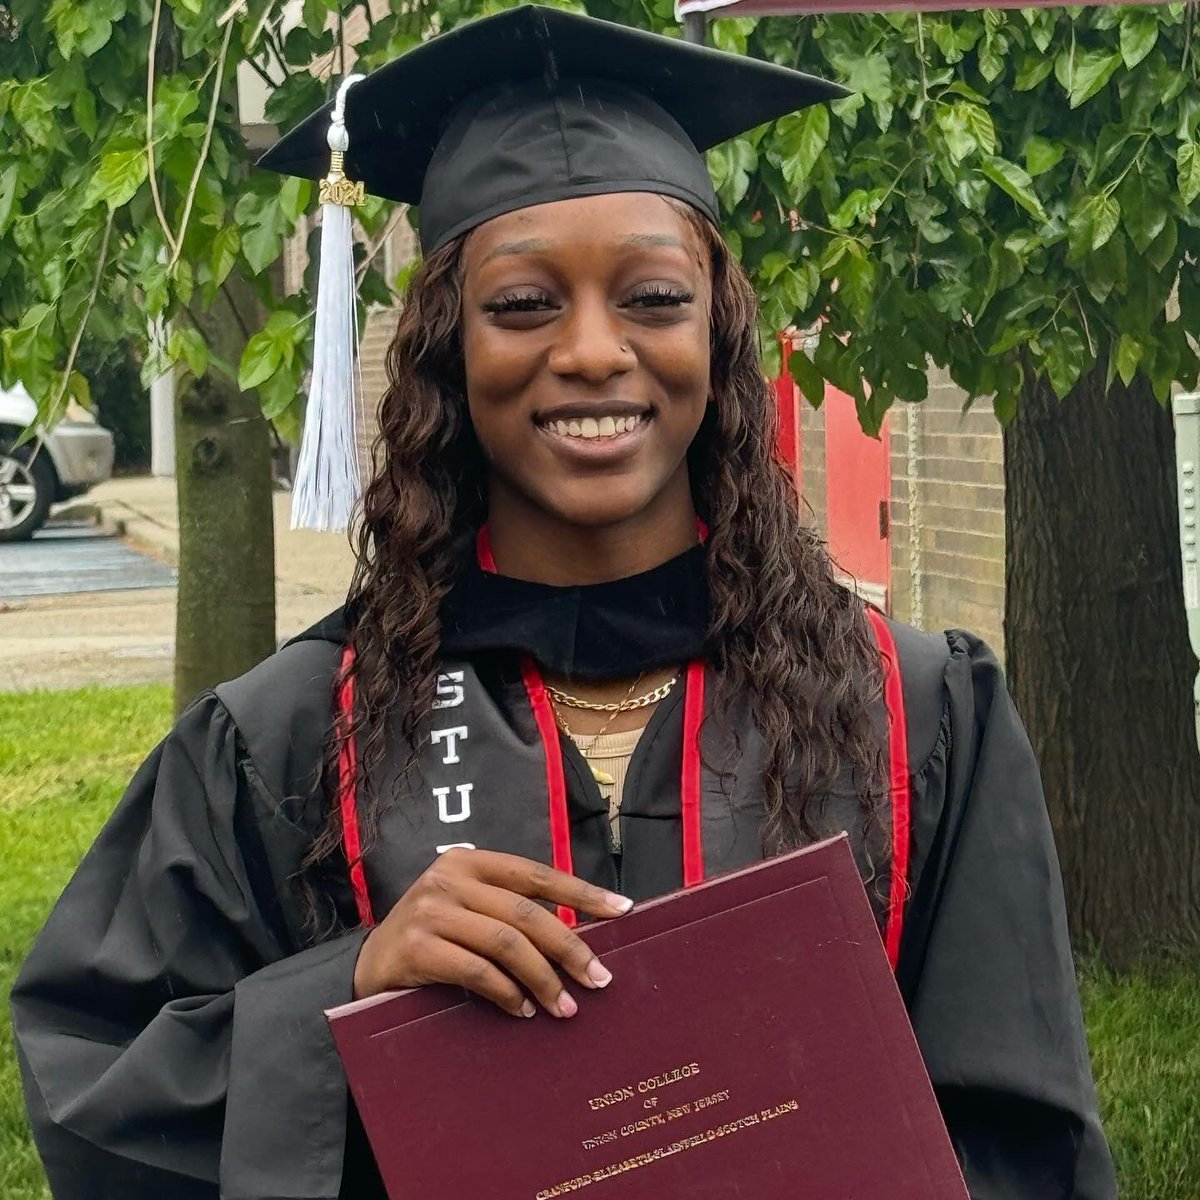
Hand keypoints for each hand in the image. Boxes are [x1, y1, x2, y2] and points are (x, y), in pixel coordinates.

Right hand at [352, 848, 631, 1018]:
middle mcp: (449, 878)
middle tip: (599, 980)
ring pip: (506, 943)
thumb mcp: (469, 909)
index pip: (537, 874)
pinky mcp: (417, 947)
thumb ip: (510, 912)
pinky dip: (507, 993)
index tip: (622, 910)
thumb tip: (578, 939)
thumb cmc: (434, 937)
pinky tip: (523, 1010)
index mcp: (470, 862)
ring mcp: (431, 910)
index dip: (582, 893)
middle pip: (527, 914)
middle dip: (570, 949)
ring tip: (564, 1007)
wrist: (370, 963)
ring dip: (543, 980)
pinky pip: (477, 971)